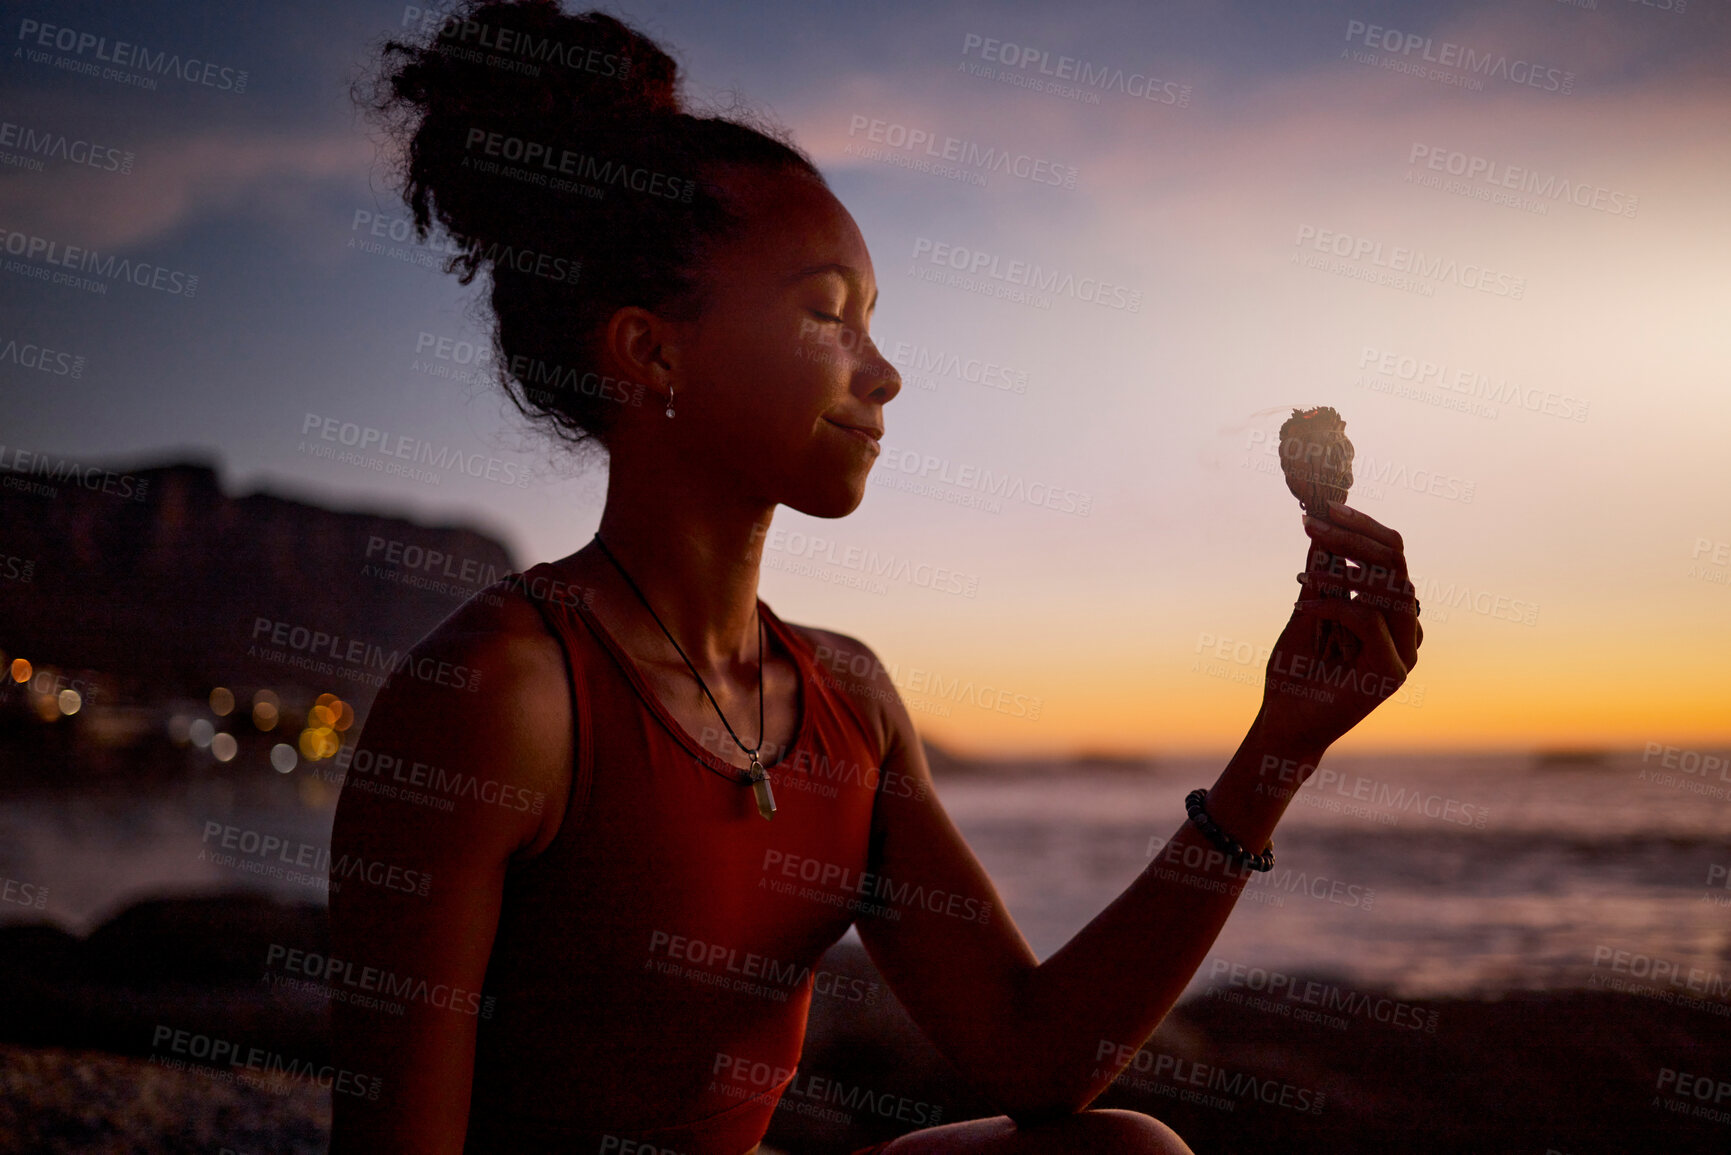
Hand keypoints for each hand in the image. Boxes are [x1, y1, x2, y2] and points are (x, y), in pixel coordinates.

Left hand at [1255, 502, 1422, 752]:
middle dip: (1353, 536)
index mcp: (1391, 613)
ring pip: (1389, 588)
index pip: (1392, 555)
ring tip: (1305, 566)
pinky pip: (1368, 621)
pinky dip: (1332, 607)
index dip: (1362, 527)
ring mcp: (1405, 652)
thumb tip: (1323, 532)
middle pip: (1396, 564)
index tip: (1324, 509)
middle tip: (1312, 521)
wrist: (1286, 725)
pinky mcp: (1391, 672)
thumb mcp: (1307, 612)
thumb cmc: (1295, 673)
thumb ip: (1322, 578)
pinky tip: (1301, 609)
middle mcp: (1406, 629)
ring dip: (1344, 566)